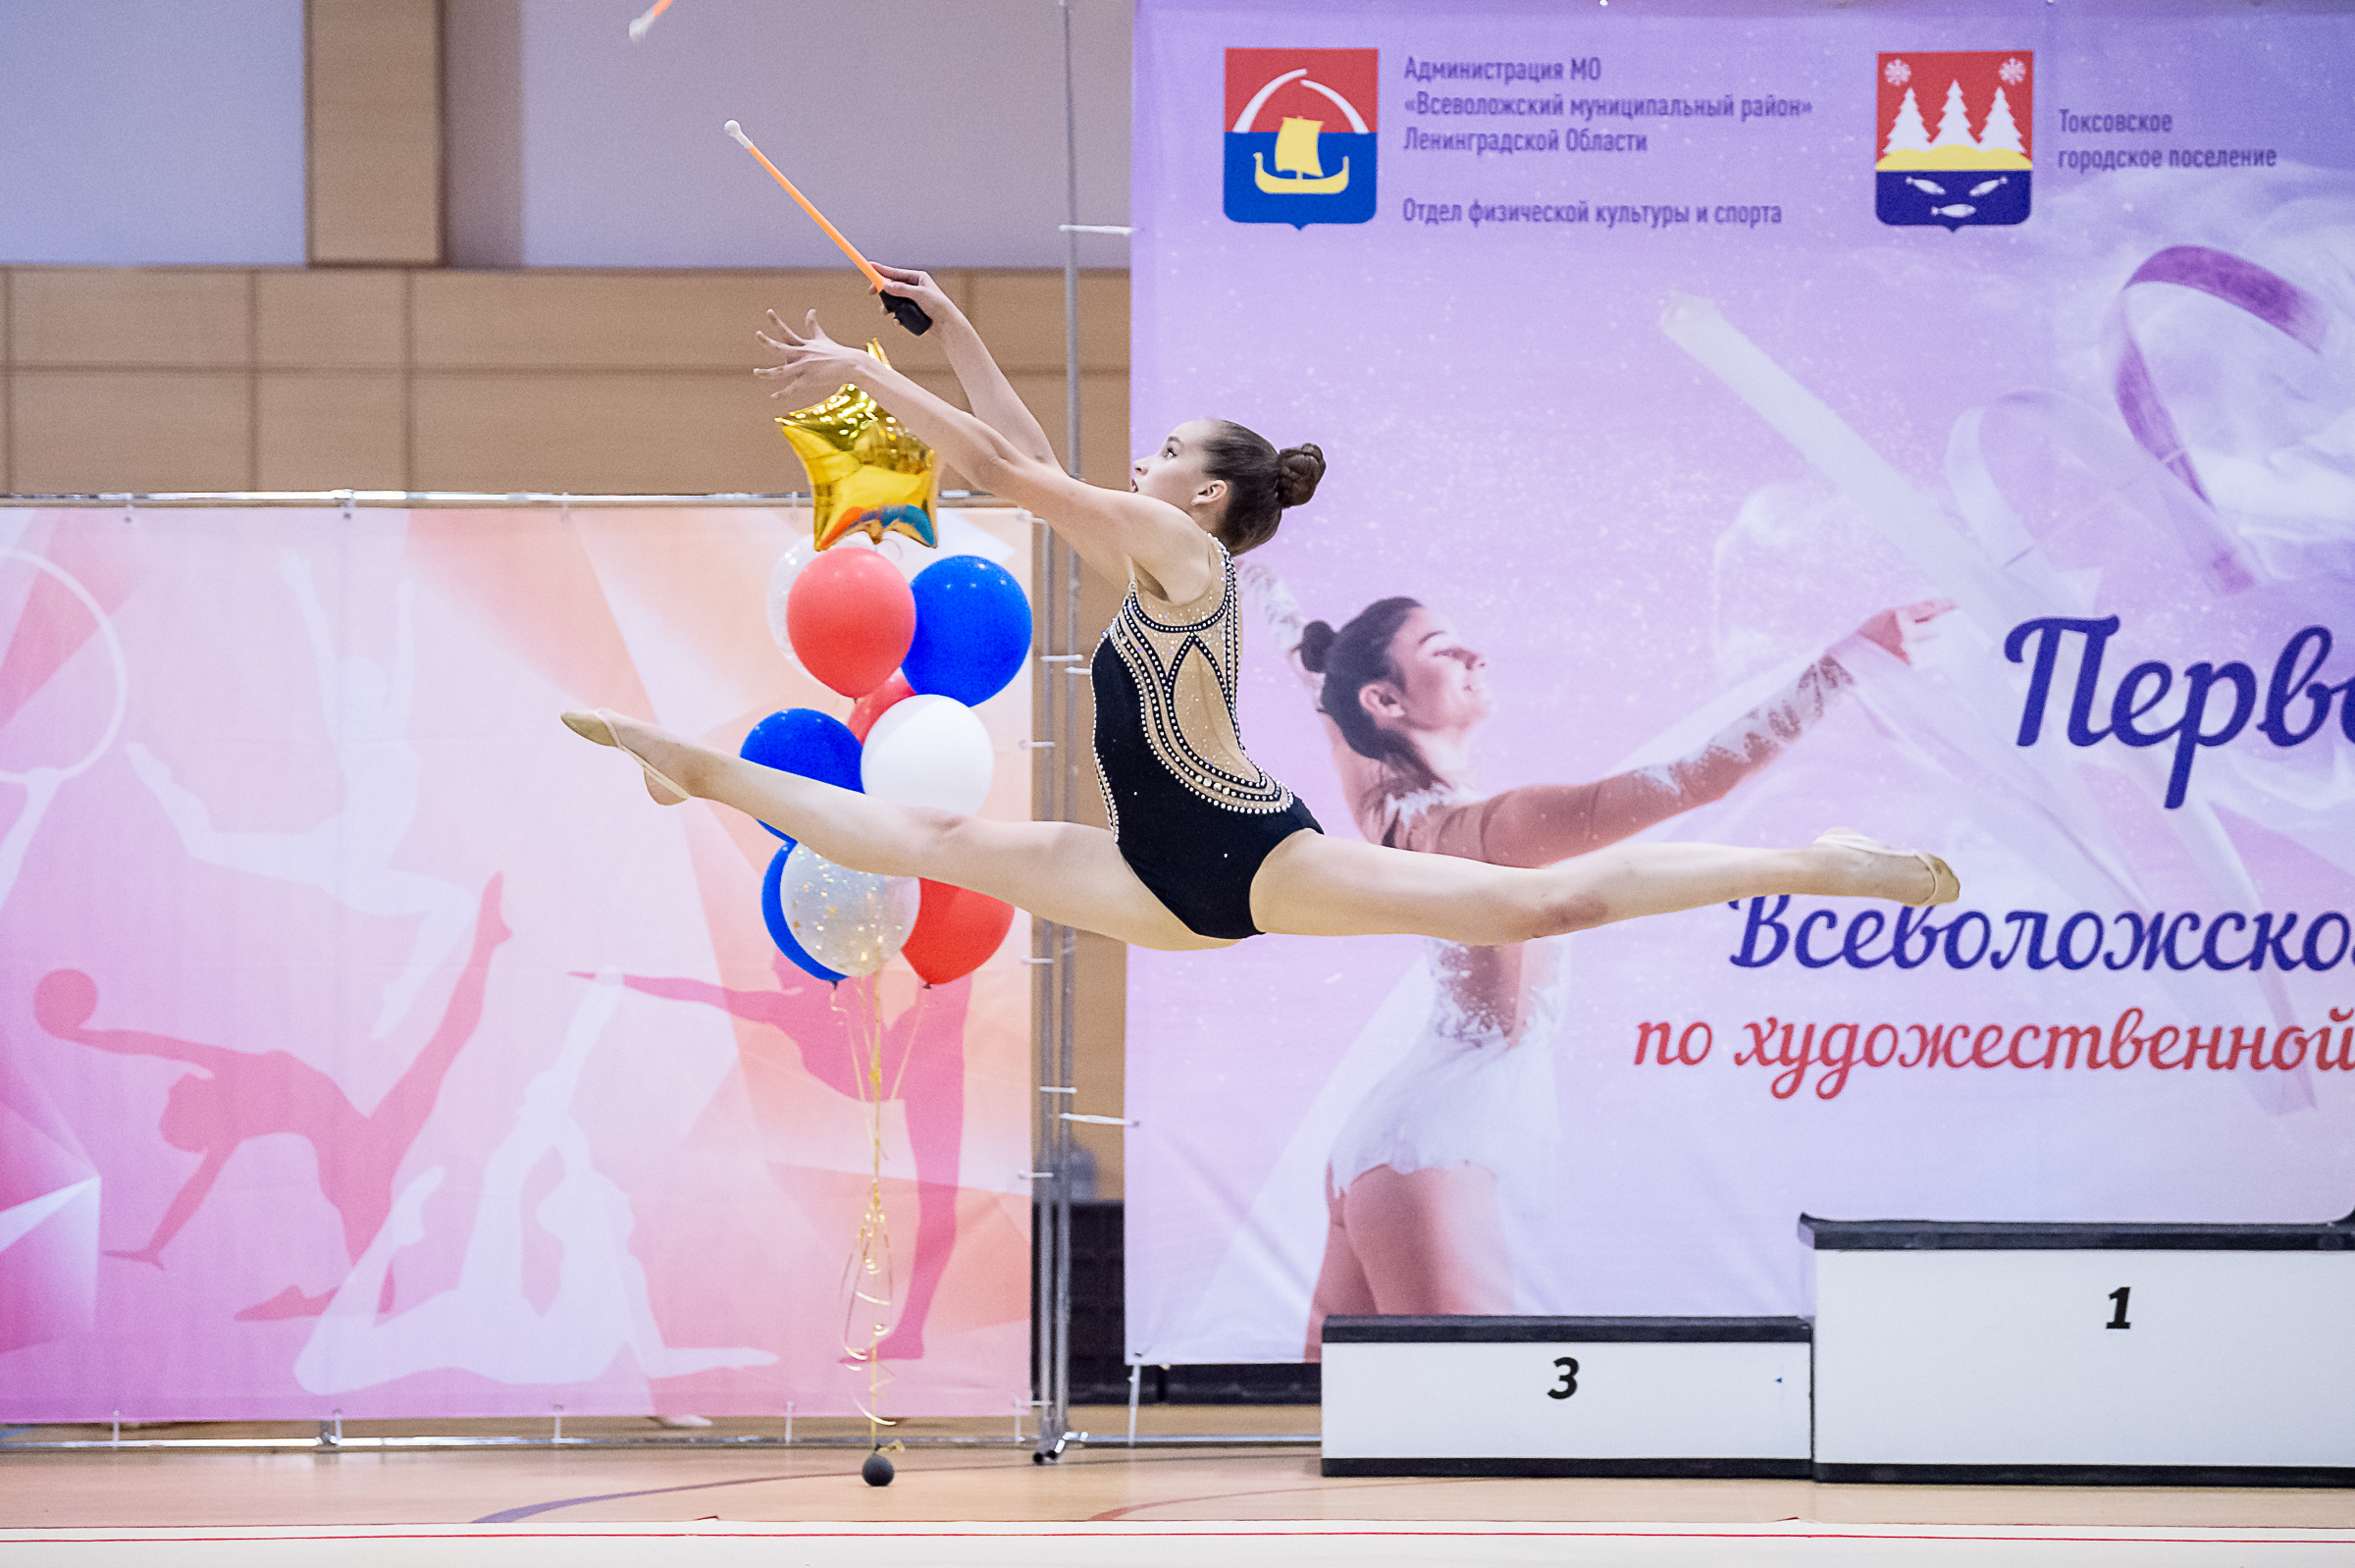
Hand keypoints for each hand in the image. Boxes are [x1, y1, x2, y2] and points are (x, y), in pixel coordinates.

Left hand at [754, 310, 870, 405]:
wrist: (852, 364)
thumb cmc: (836, 352)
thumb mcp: (822, 338)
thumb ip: (813, 326)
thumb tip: (811, 310)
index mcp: (804, 345)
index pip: (787, 332)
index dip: (776, 322)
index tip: (768, 311)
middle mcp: (802, 354)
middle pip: (780, 347)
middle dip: (767, 341)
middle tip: (757, 334)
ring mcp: (805, 367)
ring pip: (782, 370)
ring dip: (767, 372)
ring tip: (755, 372)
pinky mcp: (809, 379)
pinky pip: (793, 387)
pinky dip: (783, 393)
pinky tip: (774, 396)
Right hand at [868, 263, 961, 330]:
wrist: (947, 325)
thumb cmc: (938, 306)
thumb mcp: (919, 295)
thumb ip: (902, 290)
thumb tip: (885, 286)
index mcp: (918, 277)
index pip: (896, 272)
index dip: (881, 270)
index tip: (869, 266)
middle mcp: (914, 287)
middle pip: (892, 285)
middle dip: (882, 290)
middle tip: (871, 293)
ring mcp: (912, 299)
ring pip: (893, 300)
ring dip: (887, 306)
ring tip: (885, 312)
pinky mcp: (912, 311)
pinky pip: (898, 311)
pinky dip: (895, 316)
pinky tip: (897, 321)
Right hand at [1853, 598, 1955, 665]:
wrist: (1850, 659)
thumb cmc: (1867, 634)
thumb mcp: (1884, 616)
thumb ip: (1906, 614)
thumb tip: (1931, 614)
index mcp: (1898, 615)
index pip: (1929, 608)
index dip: (1944, 605)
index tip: (1954, 604)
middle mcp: (1906, 632)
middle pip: (1933, 628)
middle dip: (1928, 628)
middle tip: (1916, 629)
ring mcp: (1908, 650)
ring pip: (1927, 643)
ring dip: (1921, 642)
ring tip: (1900, 643)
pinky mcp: (1908, 664)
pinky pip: (1919, 655)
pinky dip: (1912, 653)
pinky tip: (1896, 653)